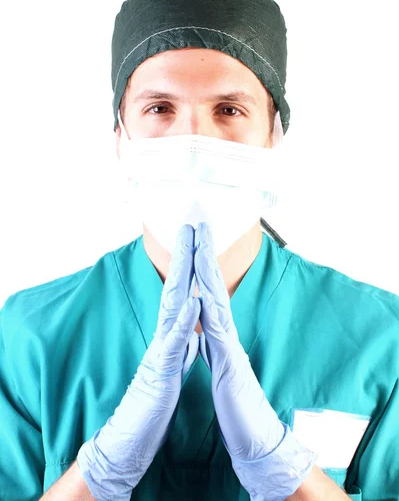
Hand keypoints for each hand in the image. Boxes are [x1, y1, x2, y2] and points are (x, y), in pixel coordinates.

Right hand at [77, 225, 199, 499]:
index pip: (182, 287)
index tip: (199, 234)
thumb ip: (180, 336)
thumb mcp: (173, 358)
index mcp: (172, 329)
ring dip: (182, 273)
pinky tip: (193, 301)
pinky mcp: (162, 369)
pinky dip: (184, 321)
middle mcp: (165, 330)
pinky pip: (174, 341)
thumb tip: (188, 318)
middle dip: (185, 252)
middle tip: (192, 220)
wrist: (135, 431)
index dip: (191, 260)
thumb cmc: (156, 393)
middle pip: (175, 284)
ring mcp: (161, 346)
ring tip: (191, 245)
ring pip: (172, 303)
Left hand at [194, 222, 315, 500]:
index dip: (200, 264)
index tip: (192, 239)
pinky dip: (208, 314)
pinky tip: (201, 297)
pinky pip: (216, 335)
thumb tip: (209, 325)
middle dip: (204, 252)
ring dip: (207, 271)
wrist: (256, 434)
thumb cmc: (237, 400)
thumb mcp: (222, 363)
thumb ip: (216, 341)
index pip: (208, 290)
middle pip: (214, 285)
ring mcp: (230, 345)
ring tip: (199, 244)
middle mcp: (226, 332)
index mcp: (220, 332)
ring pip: (216, 300)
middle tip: (199, 223)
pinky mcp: (230, 364)